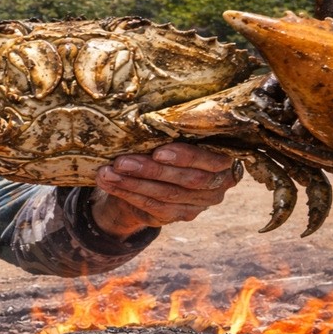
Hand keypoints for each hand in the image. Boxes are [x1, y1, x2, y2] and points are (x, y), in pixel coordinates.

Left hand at [90, 142, 239, 239]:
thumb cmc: (168, 146)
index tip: (158, 152)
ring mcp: (201, 203)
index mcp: (224, 158)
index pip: (211, 161)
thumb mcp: (174, 136)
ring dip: (133, 183)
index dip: (185, 157)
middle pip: (186, 180)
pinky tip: (109, 184)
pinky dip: (128, 193)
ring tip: (107, 173)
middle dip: (150, 170)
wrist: (156, 176)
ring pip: (166, 194)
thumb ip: (172, 132)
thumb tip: (143, 118)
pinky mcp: (182, 215)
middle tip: (121, 162)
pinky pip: (153, 206)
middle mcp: (218, 184)